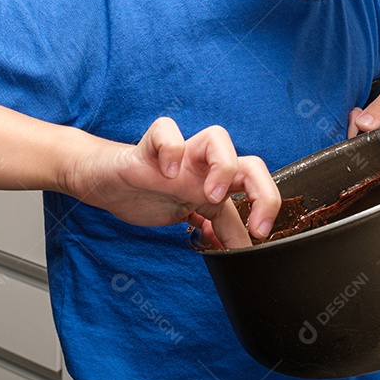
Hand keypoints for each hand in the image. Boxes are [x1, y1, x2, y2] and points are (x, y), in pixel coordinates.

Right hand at [65, 118, 280, 248]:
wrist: (110, 184)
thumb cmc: (152, 194)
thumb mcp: (194, 217)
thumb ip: (221, 229)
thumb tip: (244, 250)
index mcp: (218, 182)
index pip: (257, 185)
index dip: (268, 207)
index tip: (260, 235)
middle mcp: (205, 166)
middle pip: (250, 161)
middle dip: (262, 190)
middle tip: (252, 223)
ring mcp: (181, 154)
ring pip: (217, 136)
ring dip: (223, 166)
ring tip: (209, 195)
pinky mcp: (151, 146)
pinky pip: (165, 130)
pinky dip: (171, 149)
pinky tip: (167, 174)